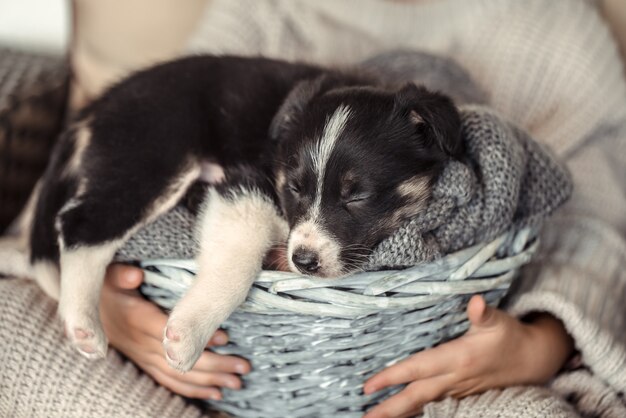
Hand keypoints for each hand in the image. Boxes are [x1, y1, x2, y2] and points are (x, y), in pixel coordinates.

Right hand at [100, 264, 250, 399]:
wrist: (84, 309)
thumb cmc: (103, 287)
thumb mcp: (107, 275)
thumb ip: (122, 275)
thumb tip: (136, 276)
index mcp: (136, 320)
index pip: (171, 335)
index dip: (197, 339)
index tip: (224, 338)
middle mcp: (139, 343)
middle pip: (181, 360)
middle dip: (214, 365)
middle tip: (242, 367)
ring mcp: (141, 357)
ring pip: (178, 375)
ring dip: (209, 381)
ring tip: (236, 382)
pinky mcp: (143, 363)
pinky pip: (168, 381)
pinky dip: (191, 389)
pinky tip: (214, 392)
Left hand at [362, 295, 573, 417]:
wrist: (534, 360)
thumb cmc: (510, 335)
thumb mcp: (498, 321)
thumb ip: (483, 314)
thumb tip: (475, 301)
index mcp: (459, 358)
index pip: (418, 369)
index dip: (392, 377)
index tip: (368, 386)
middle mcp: (455, 379)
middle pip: (416, 396)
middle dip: (390, 408)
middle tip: (365, 416)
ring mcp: (458, 391)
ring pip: (423, 406)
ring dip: (399, 414)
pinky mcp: (461, 396)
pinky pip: (434, 408)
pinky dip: (416, 413)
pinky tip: (401, 417)